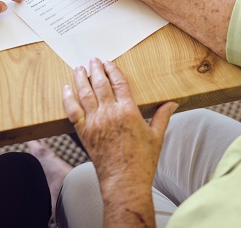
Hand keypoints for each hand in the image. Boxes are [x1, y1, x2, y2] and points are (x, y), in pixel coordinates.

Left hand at [63, 58, 177, 190]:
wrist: (124, 181)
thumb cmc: (142, 161)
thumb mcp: (156, 137)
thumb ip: (162, 116)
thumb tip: (173, 102)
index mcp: (128, 111)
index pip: (118, 82)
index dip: (112, 69)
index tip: (108, 62)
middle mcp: (110, 113)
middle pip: (100, 83)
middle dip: (96, 69)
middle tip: (93, 60)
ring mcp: (94, 122)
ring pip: (85, 93)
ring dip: (81, 78)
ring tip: (79, 68)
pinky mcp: (83, 131)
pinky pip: (72, 110)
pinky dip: (68, 97)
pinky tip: (67, 88)